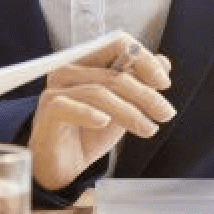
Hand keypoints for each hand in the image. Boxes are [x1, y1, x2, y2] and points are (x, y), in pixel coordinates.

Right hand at [27, 37, 174, 191]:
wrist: (64, 168)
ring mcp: (55, 91)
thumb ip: (139, 84)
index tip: (163, 82)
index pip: (115, 45)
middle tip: (165, 113)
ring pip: (98, 92)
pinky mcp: (48, 113)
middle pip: (113, 74)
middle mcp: (68, 71)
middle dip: (145, 94)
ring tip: (148, 129)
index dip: (143, 59)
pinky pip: (67, 107)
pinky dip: (88, 113)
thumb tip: (164, 62)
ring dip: (129, 112)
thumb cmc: (88, 134)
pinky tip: (104, 122)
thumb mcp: (122, 107)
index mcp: (85, 63)